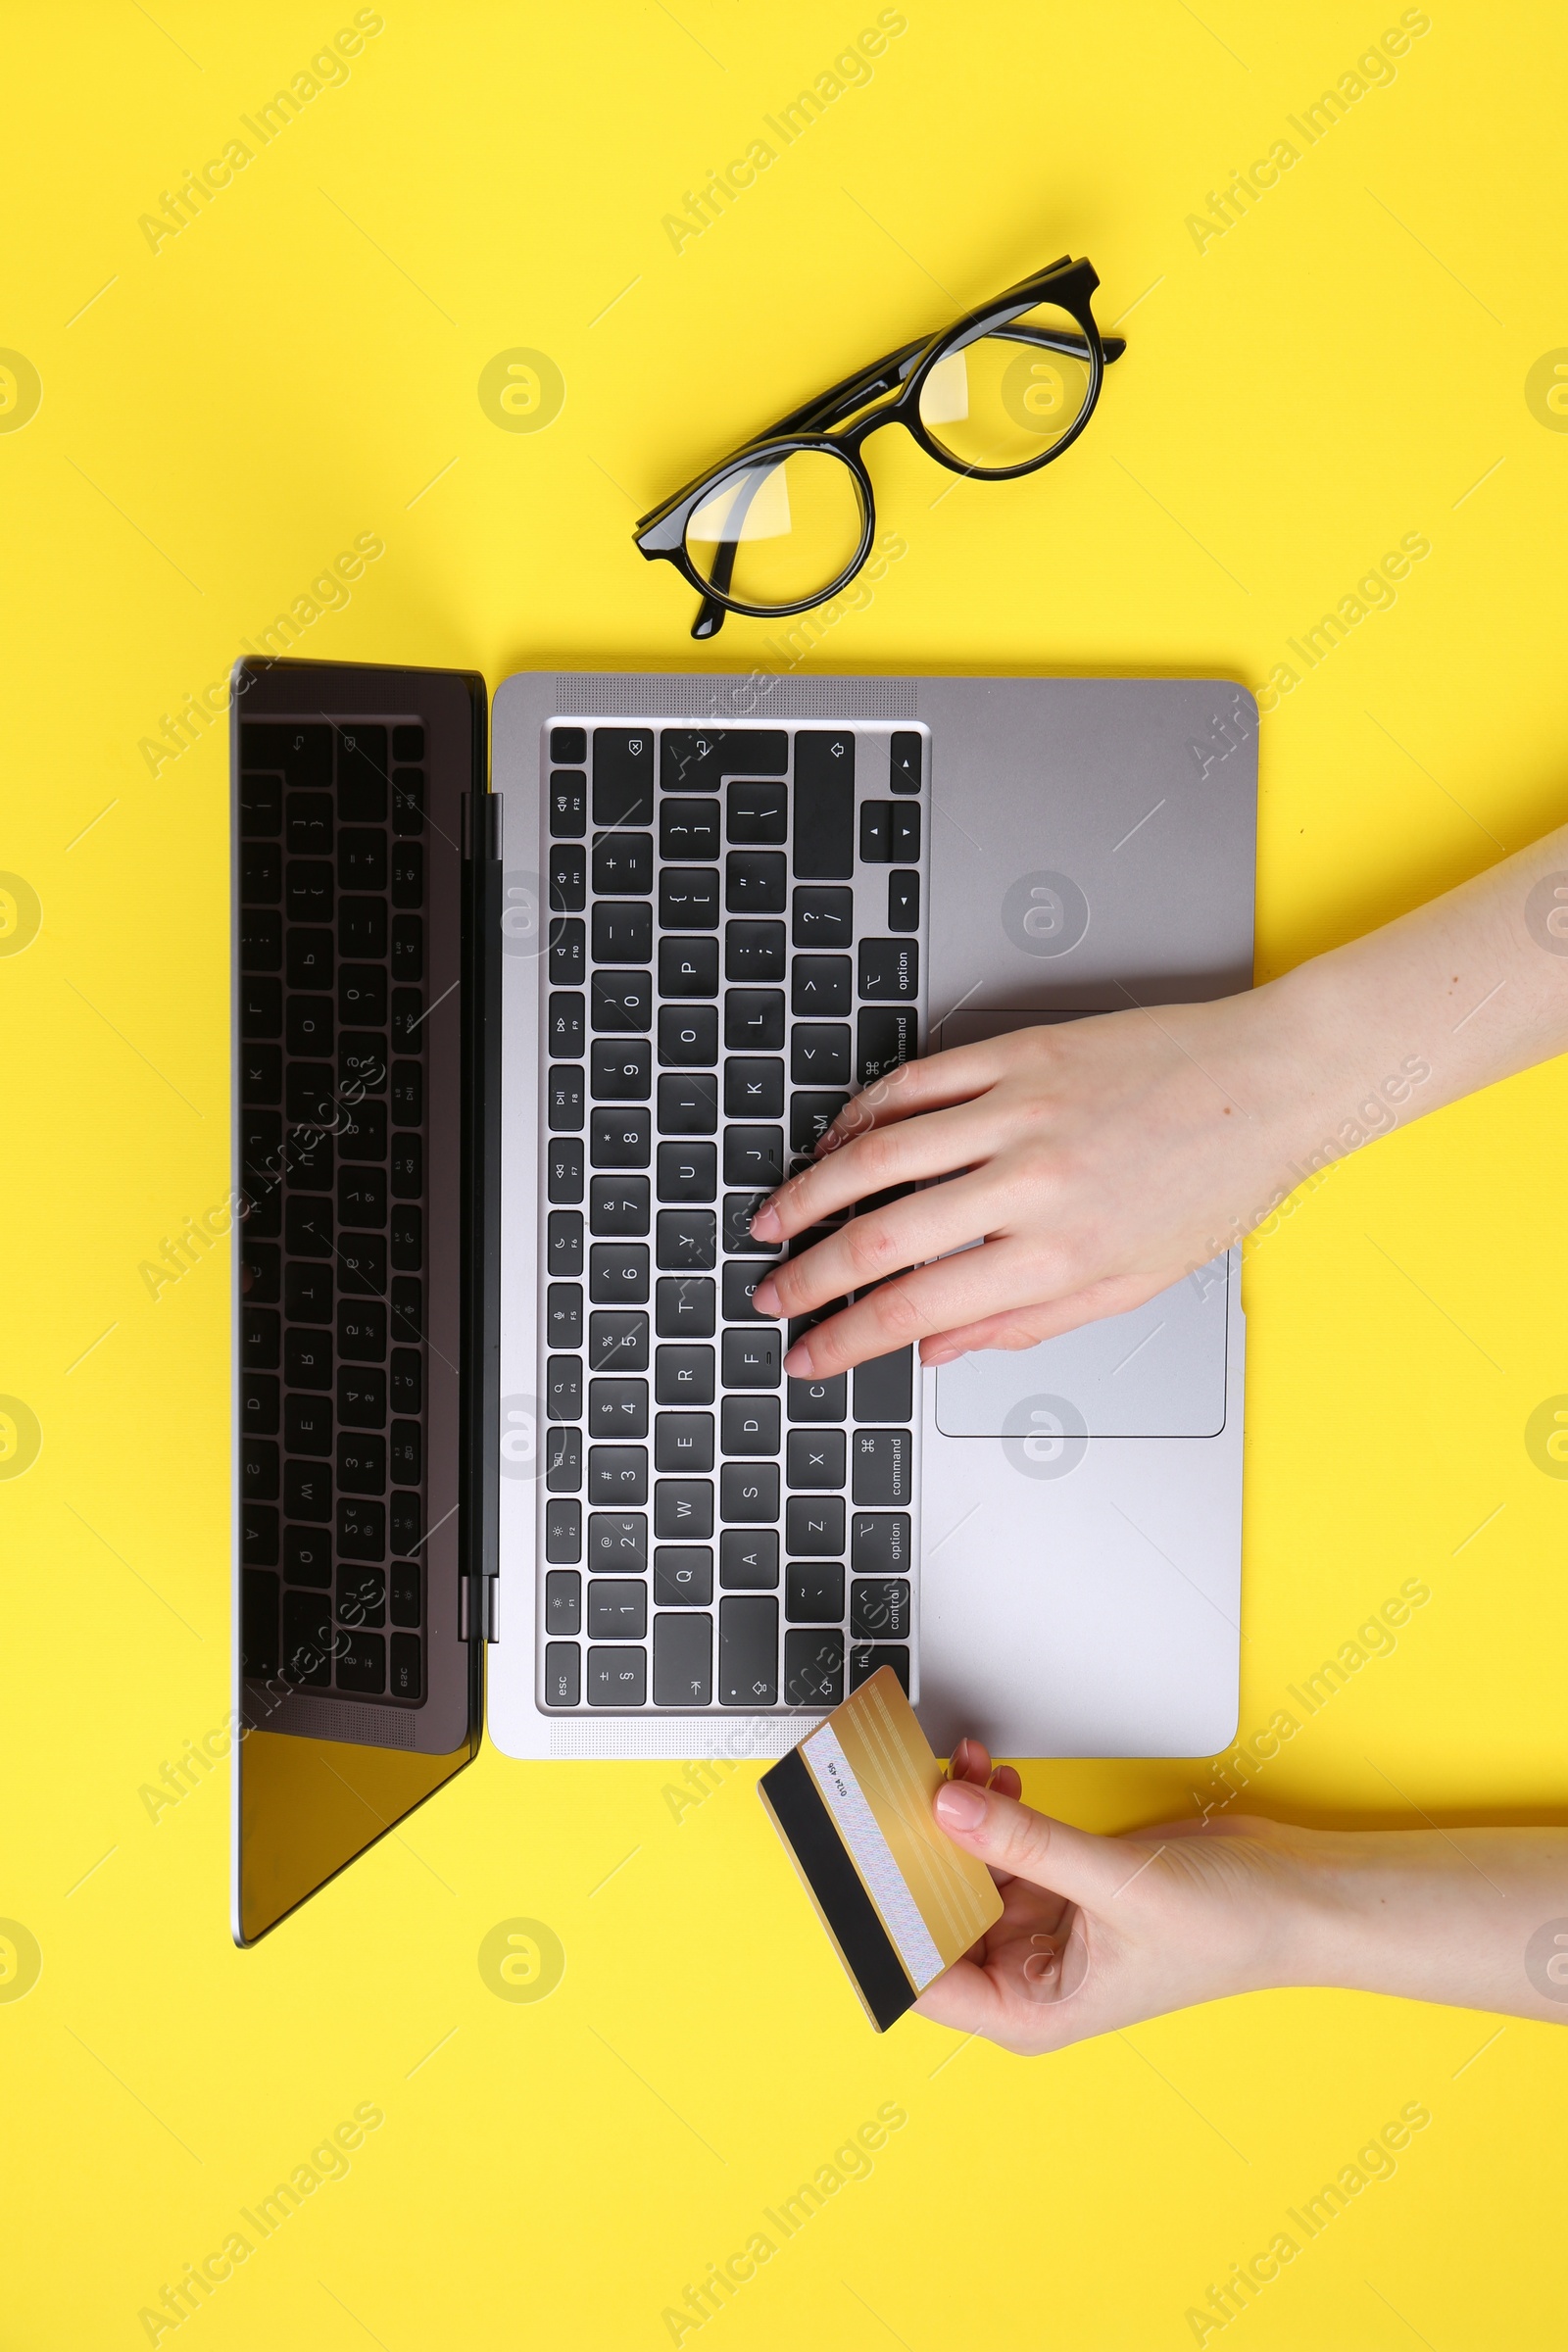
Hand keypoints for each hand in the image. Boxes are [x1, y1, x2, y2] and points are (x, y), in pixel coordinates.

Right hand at [749, 998, 1291, 1376]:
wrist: (1273, 1081)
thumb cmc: (1218, 1180)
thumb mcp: (1134, 1282)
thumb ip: (1028, 1321)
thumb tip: (942, 1350)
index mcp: (1060, 1254)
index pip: (918, 1310)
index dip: (847, 1339)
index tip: (809, 1356)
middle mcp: (1032, 1182)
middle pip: (881, 1237)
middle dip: (808, 1276)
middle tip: (770, 1295)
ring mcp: (1020, 1110)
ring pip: (879, 1155)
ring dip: (810, 1192)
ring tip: (774, 1219)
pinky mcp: (1019, 1053)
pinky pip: (914, 1084)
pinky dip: (861, 1114)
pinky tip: (837, 1141)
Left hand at [914, 1739, 1312, 2054]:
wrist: (1290, 1895)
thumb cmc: (1226, 1931)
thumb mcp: (1115, 1885)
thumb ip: (1026, 1844)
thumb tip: (946, 1809)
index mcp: (1028, 2011)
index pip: (921, 1978)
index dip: (881, 1925)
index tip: (857, 1863)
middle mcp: (1025, 1973)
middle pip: (934, 1916)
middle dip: (916, 1855)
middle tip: (891, 1793)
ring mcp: (1040, 1923)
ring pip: (963, 1870)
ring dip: (955, 1820)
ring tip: (959, 1767)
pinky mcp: (1058, 1881)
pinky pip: (999, 1843)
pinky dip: (990, 1810)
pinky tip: (995, 1778)